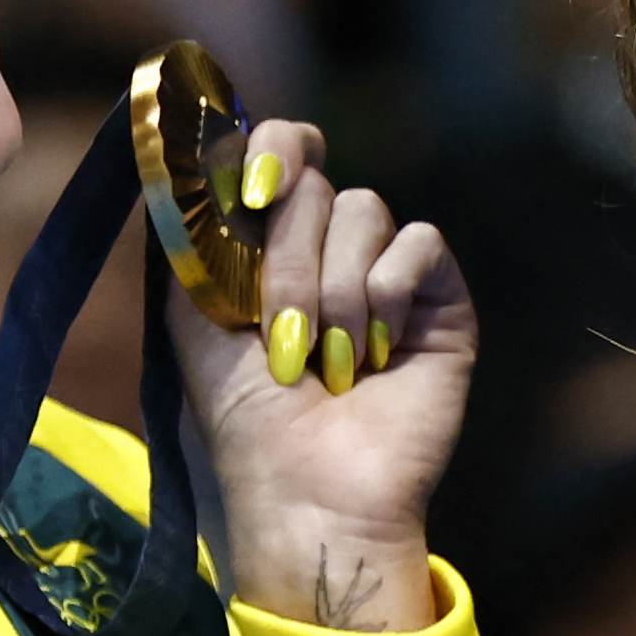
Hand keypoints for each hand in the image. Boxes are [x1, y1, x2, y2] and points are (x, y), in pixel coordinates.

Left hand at [162, 122, 469, 635]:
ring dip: (333, 292)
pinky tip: (376, 352)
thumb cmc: (243, 415)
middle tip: (280, 337)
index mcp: (271, 244)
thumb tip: (207, 147)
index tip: (256, 195)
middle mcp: (330, 248)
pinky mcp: (441, 300)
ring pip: (366, 210)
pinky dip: (388, 293)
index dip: (273, 151)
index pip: (282, 148)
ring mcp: (388, 272)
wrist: (306, 488)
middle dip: (288, 262)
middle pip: (316, 184)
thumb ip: (197, 229)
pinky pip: (419, 243)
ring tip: (327, 361)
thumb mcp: (193, 312)